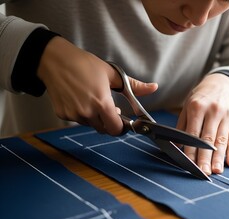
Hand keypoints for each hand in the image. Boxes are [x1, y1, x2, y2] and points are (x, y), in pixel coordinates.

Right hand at [37, 36, 157, 134]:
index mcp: (102, 103)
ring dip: (95, 117)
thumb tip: (154, 88)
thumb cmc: (84, 64)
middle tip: (108, 107)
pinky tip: (80, 98)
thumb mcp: (113, 74)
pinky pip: (77, 119)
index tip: (122, 119)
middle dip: (109, 121)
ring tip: (93, 98)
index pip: (116, 129)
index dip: (121, 126)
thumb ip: (134, 86)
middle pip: (104, 129)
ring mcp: (73, 114)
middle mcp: (87, 112)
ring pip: (91, 124)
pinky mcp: (63, 114)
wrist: (54, 60)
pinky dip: (81, 113)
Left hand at [176, 73, 228, 174]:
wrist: (222, 84)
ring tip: (216, 171)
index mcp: (197, 107)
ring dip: (219, 158)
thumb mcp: (188, 106)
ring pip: (222, 141)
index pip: (193, 134)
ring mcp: (226, 117)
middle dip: (206, 158)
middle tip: (204, 172)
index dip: (191, 150)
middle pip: (208, 139)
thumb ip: (182, 126)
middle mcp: (213, 111)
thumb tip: (176, 146)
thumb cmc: (201, 98)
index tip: (189, 164)